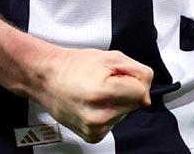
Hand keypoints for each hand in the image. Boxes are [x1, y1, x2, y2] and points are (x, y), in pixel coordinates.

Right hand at [32, 46, 152, 142]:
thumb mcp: (110, 57)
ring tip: (96, 91)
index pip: (141, 92)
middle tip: (104, 81)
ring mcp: (95, 129)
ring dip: (118, 102)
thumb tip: (146, 94)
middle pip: (135, 104)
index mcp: (102, 93)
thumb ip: (137, 72)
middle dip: (126, 90)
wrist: (46, 78)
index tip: (119, 75)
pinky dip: (109, 112)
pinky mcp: (92, 136)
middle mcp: (98, 116)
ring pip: (126, 114)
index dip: (133, 79)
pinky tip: (93, 104)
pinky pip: (114, 123)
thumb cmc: (74, 65)